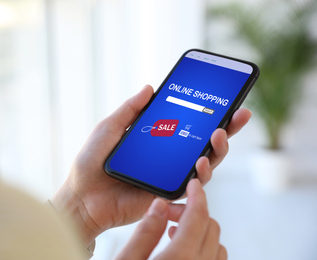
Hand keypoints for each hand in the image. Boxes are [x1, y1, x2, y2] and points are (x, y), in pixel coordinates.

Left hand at [51, 85, 250, 246]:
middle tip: (237, 115)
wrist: (82, 196)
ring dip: (218, 150)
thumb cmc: (91, 162)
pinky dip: (200, 174)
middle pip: (203, 143)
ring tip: (218, 136)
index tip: (224, 98)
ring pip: (205, 164)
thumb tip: (149, 87)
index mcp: (156, 140)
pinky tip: (201, 162)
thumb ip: (130, 110)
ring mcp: (169, 176)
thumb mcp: (109, 128)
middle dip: (225, 129)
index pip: (187, 125)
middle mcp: (167, 157)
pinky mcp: (167, 194)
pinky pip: (191, 185)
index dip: (206, 113)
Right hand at [115, 179, 226, 259]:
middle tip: (169, 212)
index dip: (197, 194)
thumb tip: (160, 205)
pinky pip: (214, 258)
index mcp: (181, 258)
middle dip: (194, 212)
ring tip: (174, 231)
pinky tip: (182, 248)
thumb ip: (145, 233)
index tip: (193, 183)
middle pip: (211, 226)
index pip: (198, 216)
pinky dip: (204, 246)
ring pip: (217, 243)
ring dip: (200, 230)